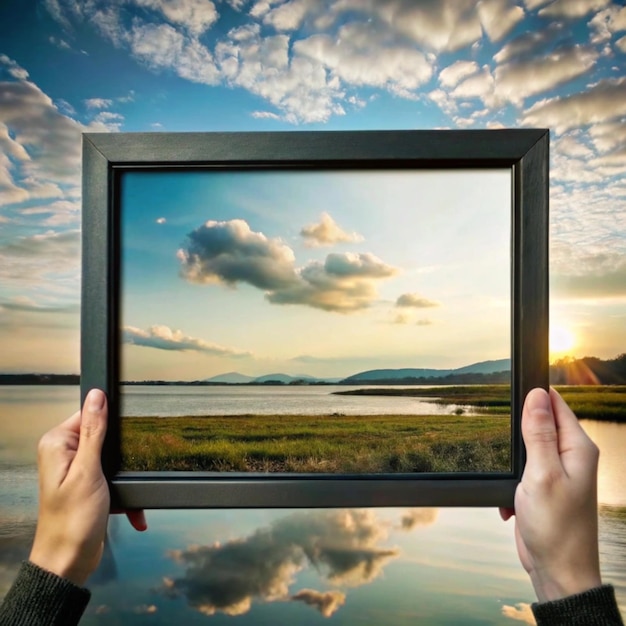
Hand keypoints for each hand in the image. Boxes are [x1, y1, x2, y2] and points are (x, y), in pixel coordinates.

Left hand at [29, 388, 146, 586]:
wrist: (70, 562)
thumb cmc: (71, 522)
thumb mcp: (88, 471)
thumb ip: (93, 431)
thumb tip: (97, 398)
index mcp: (58, 444)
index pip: (88, 414)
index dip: (109, 423)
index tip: (123, 437)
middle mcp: (64, 455)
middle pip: (104, 436)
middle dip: (121, 455)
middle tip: (123, 471)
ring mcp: (76, 470)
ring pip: (113, 459)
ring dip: (126, 478)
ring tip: (127, 495)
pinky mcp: (88, 485)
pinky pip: (114, 478)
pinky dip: (125, 494)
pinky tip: (131, 509)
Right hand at [500, 387, 600, 601]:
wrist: (557, 572)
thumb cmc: (557, 530)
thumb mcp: (542, 474)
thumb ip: (538, 433)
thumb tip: (537, 396)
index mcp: (578, 449)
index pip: (556, 405)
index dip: (535, 397)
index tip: (514, 395)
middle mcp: (572, 458)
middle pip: (540, 425)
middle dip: (518, 434)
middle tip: (513, 451)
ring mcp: (558, 474)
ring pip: (526, 449)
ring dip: (512, 463)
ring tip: (514, 480)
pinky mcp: (544, 489)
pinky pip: (521, 472)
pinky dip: (511, 483)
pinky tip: (513, 499)